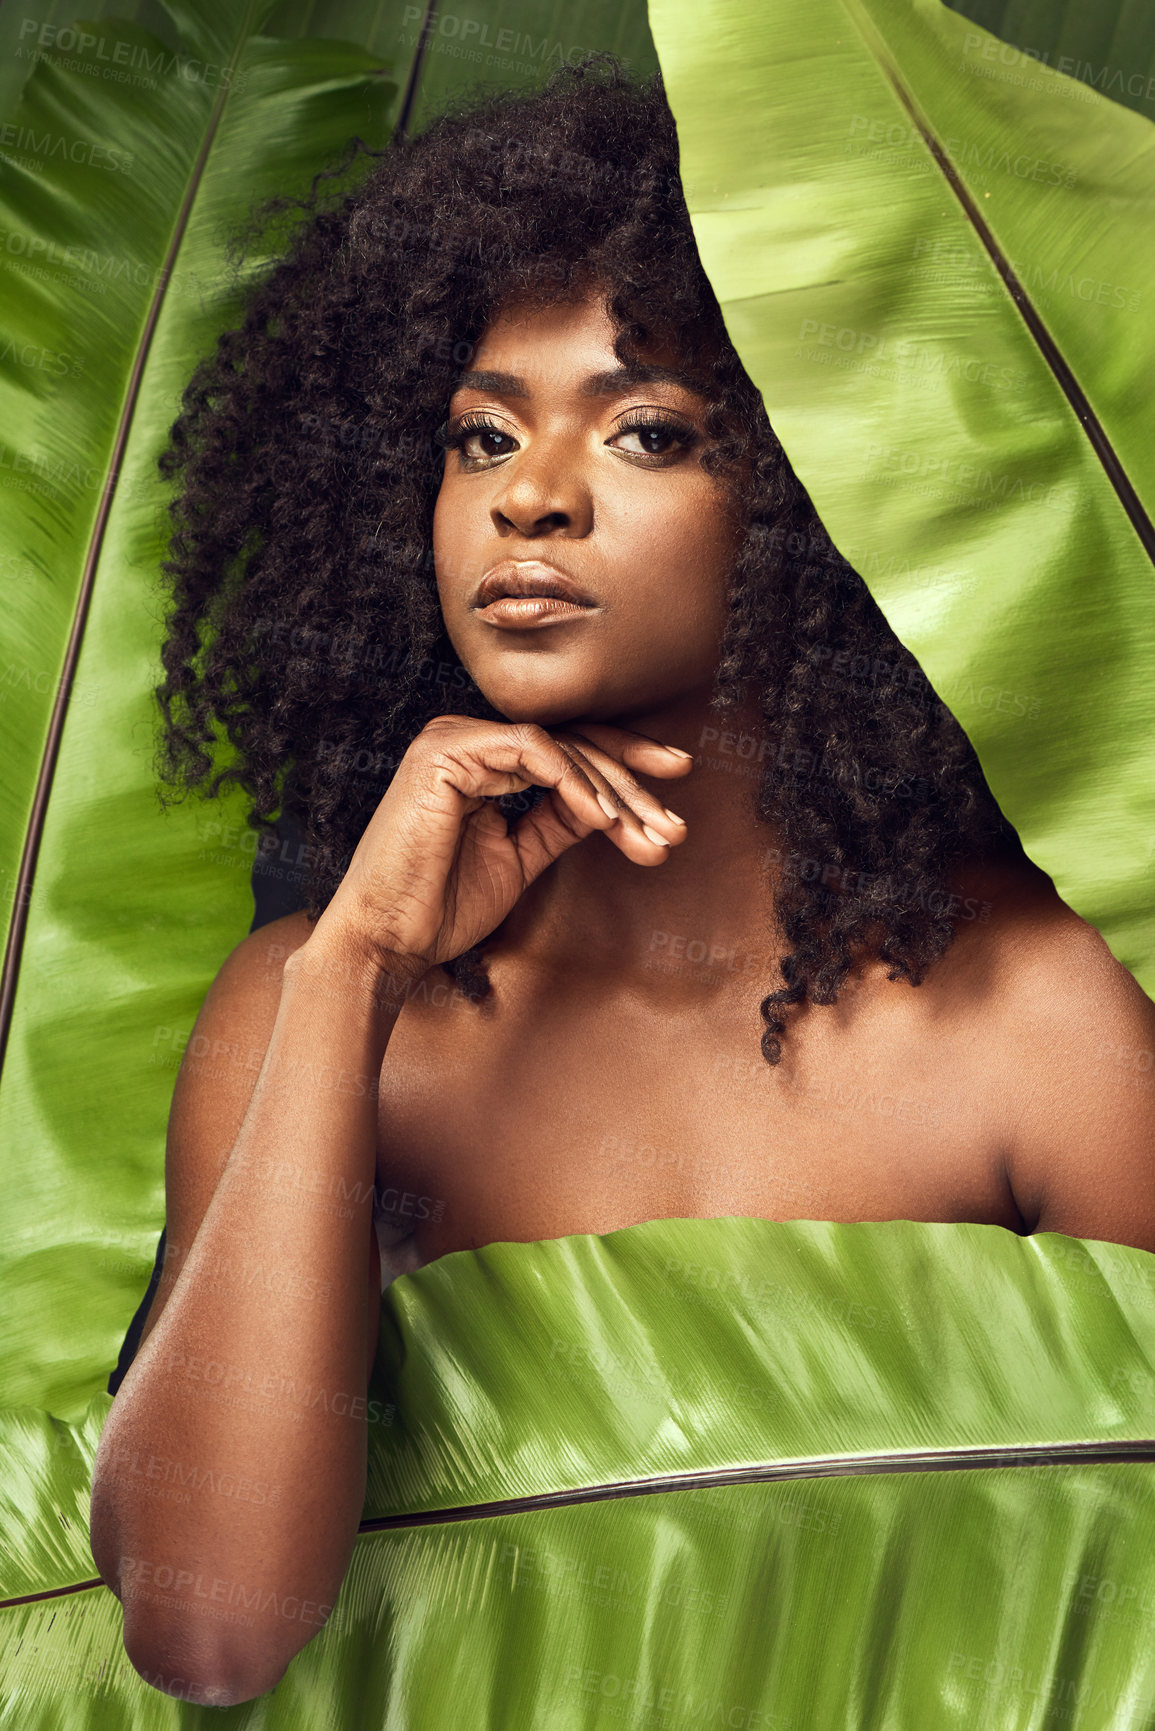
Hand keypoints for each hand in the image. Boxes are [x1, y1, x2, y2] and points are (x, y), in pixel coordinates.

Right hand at [308, 714, 691, 974]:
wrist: (390, 940)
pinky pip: (530, 752)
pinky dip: (572, 782)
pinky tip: (603, 820)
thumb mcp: (520, 858)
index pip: (568, 748)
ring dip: (612, 792)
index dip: (626, 762)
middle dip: (633, 783)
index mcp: (482, 761)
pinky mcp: (445, 752)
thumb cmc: (441, 906)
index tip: (678, 781)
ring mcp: (453, 739)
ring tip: (647, 835)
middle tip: (676, 824)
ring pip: (559, 747)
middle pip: (572, 743)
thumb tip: (612, 804)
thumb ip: (559, 822)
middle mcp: (467, 740)